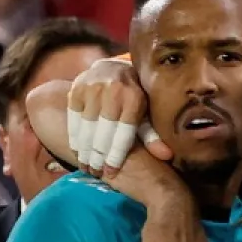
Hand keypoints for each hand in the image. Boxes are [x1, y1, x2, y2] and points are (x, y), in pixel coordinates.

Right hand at [66, 58, 170, 176]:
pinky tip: (76, 150)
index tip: (110, 172)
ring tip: (85, 166)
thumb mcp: (146, 114)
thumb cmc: (134, 98)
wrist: (113, 69)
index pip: (123, 133)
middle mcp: (113, 90)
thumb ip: (152, 135)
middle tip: (96, 172)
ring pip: (87, 127)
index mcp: (134, 98)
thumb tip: (166, 155)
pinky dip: (75, 135)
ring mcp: (92, 88)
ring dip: (84, 149)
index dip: (115, 155)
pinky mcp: (77, 88)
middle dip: (98, 156)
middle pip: (102, 132)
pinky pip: (74, 118)